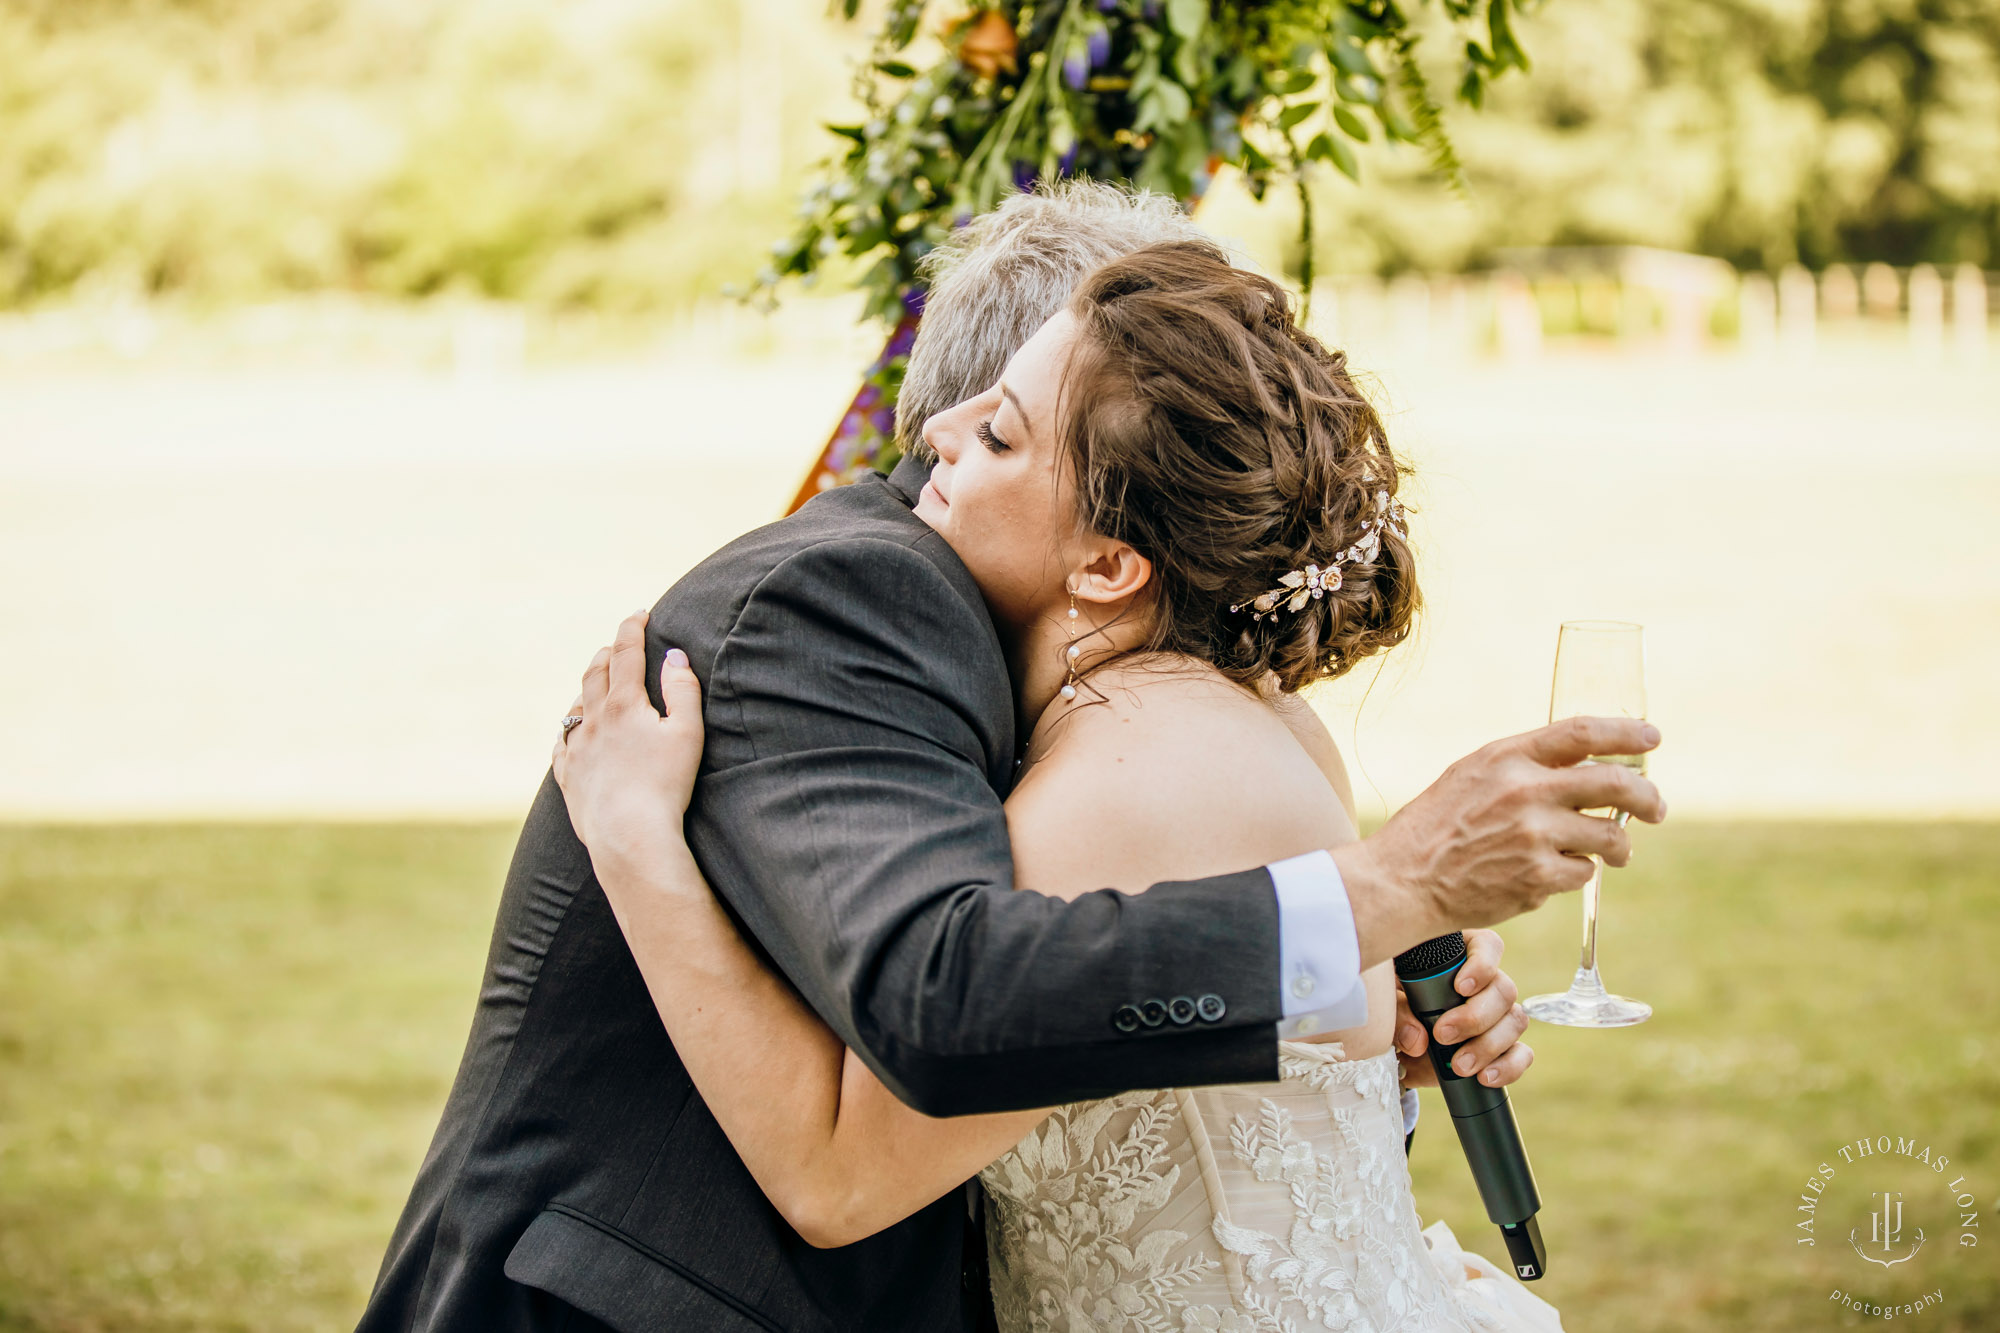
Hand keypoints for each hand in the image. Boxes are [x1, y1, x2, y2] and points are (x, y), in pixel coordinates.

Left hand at [551, 611, 704, 877]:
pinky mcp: (569, 778)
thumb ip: (683, 690)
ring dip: (587, 686)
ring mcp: (576, 750)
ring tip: (596, 680)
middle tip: (617, 644)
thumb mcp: (688, 733)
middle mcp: (594, 721)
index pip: (626, 653)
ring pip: (575, 706)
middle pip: (595, 673)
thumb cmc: (665, 785)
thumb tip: (674, 656)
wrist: (628, 836)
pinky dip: (568, 729)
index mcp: (624, 705)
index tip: (639, 614)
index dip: (632, 628)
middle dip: (607, 652)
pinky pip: (561, 744)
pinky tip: (571, 732)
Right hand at [1340, 716, 1665, 964]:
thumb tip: (1582, 764)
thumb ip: (1522, 765)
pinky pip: (1583, 873)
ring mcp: (1534, 837)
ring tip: (1616, 852)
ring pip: (1609, 836)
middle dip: (1647, 797)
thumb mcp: (1472, 774)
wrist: (1404, 879)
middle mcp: (1525, 792)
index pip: (1582, 733)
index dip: (1625, 732)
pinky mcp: (1538, 878)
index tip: (1652, 737)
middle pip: (1614, 784)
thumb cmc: (1436, 825)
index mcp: (1507, 758)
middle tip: (1655, 808)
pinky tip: (1552, 872)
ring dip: (1619, 846)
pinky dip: (1576, 873)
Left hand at [1391, 929, 1531, 1089]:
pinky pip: (1521, 1053)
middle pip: (1504, 990)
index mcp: (1460, 956)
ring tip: (1458, 1065)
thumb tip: (1417, 1039)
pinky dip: (1508, 1066)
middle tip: (1443, 1035)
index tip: (1461, 988)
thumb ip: (1397, 1013)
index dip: (1482, 964)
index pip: (1488, 946)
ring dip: (1488, 1045)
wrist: (1396, 1044)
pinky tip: (1485, 1077)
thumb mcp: (1386, 1000)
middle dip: (1476, 1017)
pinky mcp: (1504, 1046)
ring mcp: (1499, 1015)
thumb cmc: (1393, 1004)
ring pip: (1515, 1021)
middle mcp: (1486, 983)